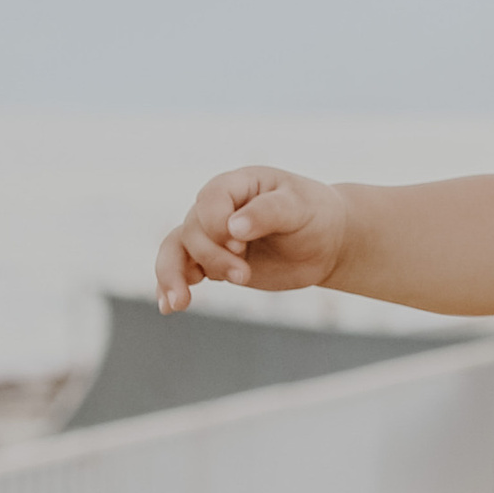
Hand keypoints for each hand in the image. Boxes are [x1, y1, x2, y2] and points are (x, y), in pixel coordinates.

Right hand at [155, 164, 349, 309]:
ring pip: (176, 250)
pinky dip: (170, 287)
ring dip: (172, 276)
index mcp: (237, 185)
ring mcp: (212, 236)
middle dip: (213, 257)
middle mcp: (218, 208)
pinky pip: (181, 270)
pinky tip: (168, 307)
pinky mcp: (213, 261)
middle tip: (244, 276)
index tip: (240, 245)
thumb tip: (232, 227)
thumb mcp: (300, 208)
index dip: (217, 225)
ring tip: (178, 303)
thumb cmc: (315, 215)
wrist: (325, 242)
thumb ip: (268, 212)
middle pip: (193, 230)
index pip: (209, 199)